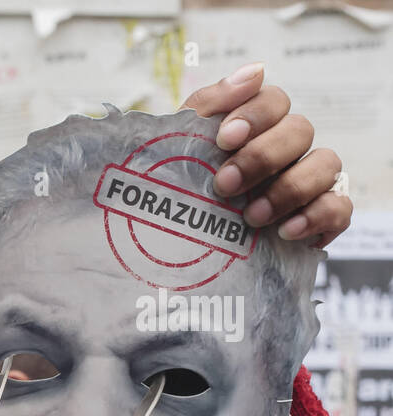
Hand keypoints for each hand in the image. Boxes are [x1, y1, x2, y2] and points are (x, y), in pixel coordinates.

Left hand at [182, 62, 350, 247]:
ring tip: (252, 216)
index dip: (254, 115)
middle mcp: (288, 148)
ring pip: (327, 163)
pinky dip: (318, 216)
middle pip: (301, 130)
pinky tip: (286, 231)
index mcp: (257, 127)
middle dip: (263, 157)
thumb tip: (254, 71)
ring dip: (290, 189)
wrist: (178, 240)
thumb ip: (208, 105)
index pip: (274, 101)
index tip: (224, 139)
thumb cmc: (183, 189)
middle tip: (225, 185)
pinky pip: (340, 207)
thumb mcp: (179, 147)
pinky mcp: (321, 217)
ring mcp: (308, 181)